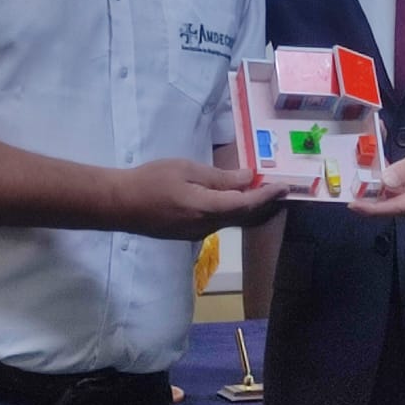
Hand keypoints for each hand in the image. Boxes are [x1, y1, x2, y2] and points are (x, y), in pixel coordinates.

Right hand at [112, 158, 285, 239]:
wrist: (119, 204)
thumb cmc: (151, 181)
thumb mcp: (186, 170)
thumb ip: (218, 177)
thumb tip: (247, 178)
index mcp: (206, 208)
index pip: (246, 204)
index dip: (267, 196)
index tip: (285, 187)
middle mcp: (206, 226)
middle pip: (243, 216)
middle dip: (265, 205)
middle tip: (282, 192)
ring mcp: (197, 233)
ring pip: (231, 220)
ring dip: (250, 209)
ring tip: (265, 194)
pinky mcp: (189, 234)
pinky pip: (219, 222)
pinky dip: (233, 212)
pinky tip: (236, 201)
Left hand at [348, 135, 404, 227]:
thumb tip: (384, 182)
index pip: (398, 207)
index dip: (373, 208)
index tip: (353, 205)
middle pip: (395, 208)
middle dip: (377, 194)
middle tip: (363, 176)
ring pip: (397, 207)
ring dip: (386, 193)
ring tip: (385, 172)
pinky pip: (403, 205)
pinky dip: (395, 194)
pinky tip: (396, 180)